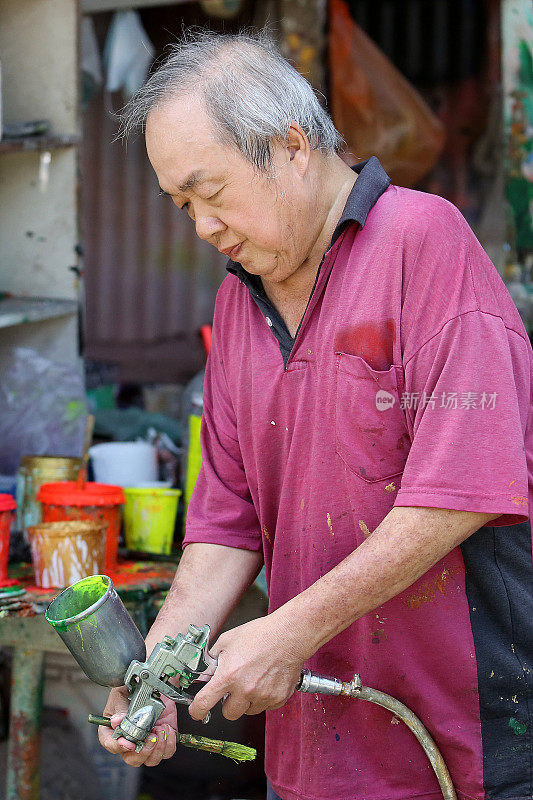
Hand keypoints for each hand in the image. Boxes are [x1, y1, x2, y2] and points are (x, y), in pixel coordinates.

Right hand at [98, 686, 177, 766]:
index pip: (110, 744)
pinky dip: (169, 743)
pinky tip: (167, 728)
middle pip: (132, 759)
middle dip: (142, 751)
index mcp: (113, 730)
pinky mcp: (162, 740)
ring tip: (160, 729)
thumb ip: (120, 708)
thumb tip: (117, 721)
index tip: (129, 743)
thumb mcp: (121, 694)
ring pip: (150, 760)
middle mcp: (129, 741)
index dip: (118, 746)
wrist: (152, 685)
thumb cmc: (131, 690)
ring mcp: (146, 743)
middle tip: (150, 737)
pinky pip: (166, 753)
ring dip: (157, 748)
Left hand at [188, 615, 304, 721]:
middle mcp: (245, 689)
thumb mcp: (227, 640)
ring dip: (247, 701)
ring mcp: (263, 696)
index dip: (197, 710)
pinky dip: (263, 698)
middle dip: (228, 703)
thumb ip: (213, 659)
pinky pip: (265, 707)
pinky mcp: (278, 699)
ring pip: (248, 711)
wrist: (289, 635)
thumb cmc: (260, 634)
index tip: (197, 711)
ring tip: (254, 679)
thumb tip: (205, 673)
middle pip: (229, 714)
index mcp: (229, 675)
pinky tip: (266, 680)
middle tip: (234, 688)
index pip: (204, 702)